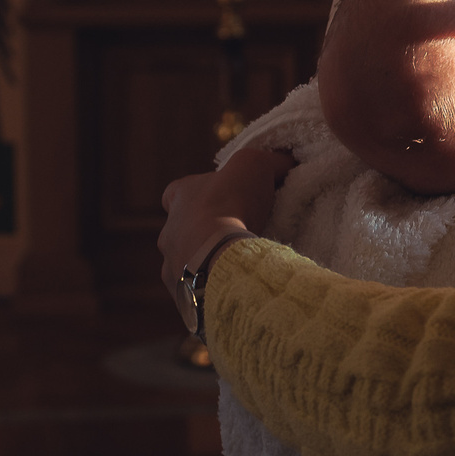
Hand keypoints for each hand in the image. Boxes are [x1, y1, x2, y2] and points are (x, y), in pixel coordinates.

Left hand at [155, 146, 293, 287]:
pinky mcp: (181, 294)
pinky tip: (233, 287)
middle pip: (184, 229)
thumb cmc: (232, 204)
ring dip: (207, 262)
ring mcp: (171, 265)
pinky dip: (211, 288)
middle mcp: (168, 231)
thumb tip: (286, 162)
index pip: (176, 191)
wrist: (219, 257)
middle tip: (236, 236)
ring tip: (237, 266)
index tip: (220, 198)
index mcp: (179, 197)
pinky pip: (196, 291)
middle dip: (206, 232)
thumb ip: (271, 161)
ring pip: (188, 262)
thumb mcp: (256, 164)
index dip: (197, 192)